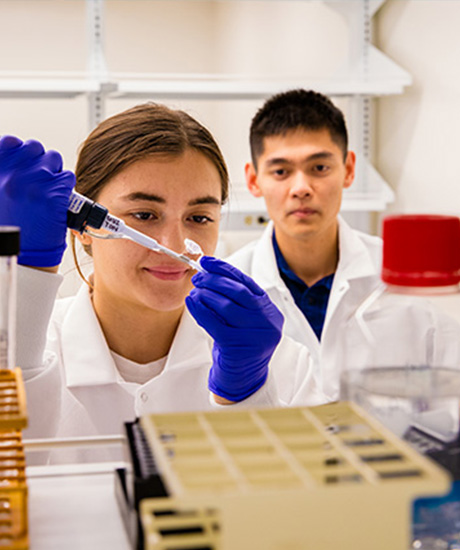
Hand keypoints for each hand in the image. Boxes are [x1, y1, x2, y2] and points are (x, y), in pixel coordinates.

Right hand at [0, 135, 74, 266]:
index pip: (10, 142)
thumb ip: (4, 176)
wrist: (20, 255)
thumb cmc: (9, 228)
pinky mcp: (54, 195)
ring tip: (51, 188)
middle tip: (42, 176)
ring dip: (55, 171)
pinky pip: (68, 177)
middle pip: (35, 147)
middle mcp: (13, 174)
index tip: (25, 160)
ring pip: (54, 159)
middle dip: (40, 160)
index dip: (21, 150)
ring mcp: (34, 182)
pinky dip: (66, 186)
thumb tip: (15, 160)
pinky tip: (60, 198)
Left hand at [186, 256, 283, 401]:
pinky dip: (200, 310)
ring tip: (194, 289)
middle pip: (238, 292)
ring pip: (226, 306)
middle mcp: (267, 322)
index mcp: (270, 311)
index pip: (247, 283)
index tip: (208, 262)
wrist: (243, 379)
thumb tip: (210, 273)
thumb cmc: (239, 346)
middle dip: (215, 280)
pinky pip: (215, 324)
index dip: (226, 270)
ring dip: (206, 294)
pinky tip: (191, 302)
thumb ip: (234, 300)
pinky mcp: (239, 348)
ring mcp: (256, 336)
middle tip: (198, 276)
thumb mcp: (244, 320)